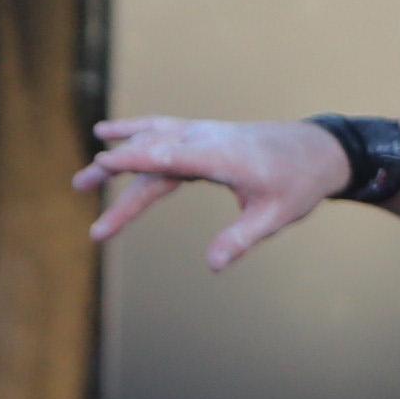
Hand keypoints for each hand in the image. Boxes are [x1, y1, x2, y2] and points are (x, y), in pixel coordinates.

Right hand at [77, 117, 351, 271]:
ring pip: (153, 139)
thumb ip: (241, 239)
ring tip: (84, 174)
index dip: (135, 158)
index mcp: (224, 156)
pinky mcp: (205, 135)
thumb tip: (212, 266)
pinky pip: (164, 132)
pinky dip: (136, 134)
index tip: (102, 162)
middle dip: (115, 169)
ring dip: (119, 152)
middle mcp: (209, 139)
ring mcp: (205, 133)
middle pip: (153, 151)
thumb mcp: (275, 216)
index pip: (171, 156)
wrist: (320, 151)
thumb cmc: (299, 184)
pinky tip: (111, 136)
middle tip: (79, 186)